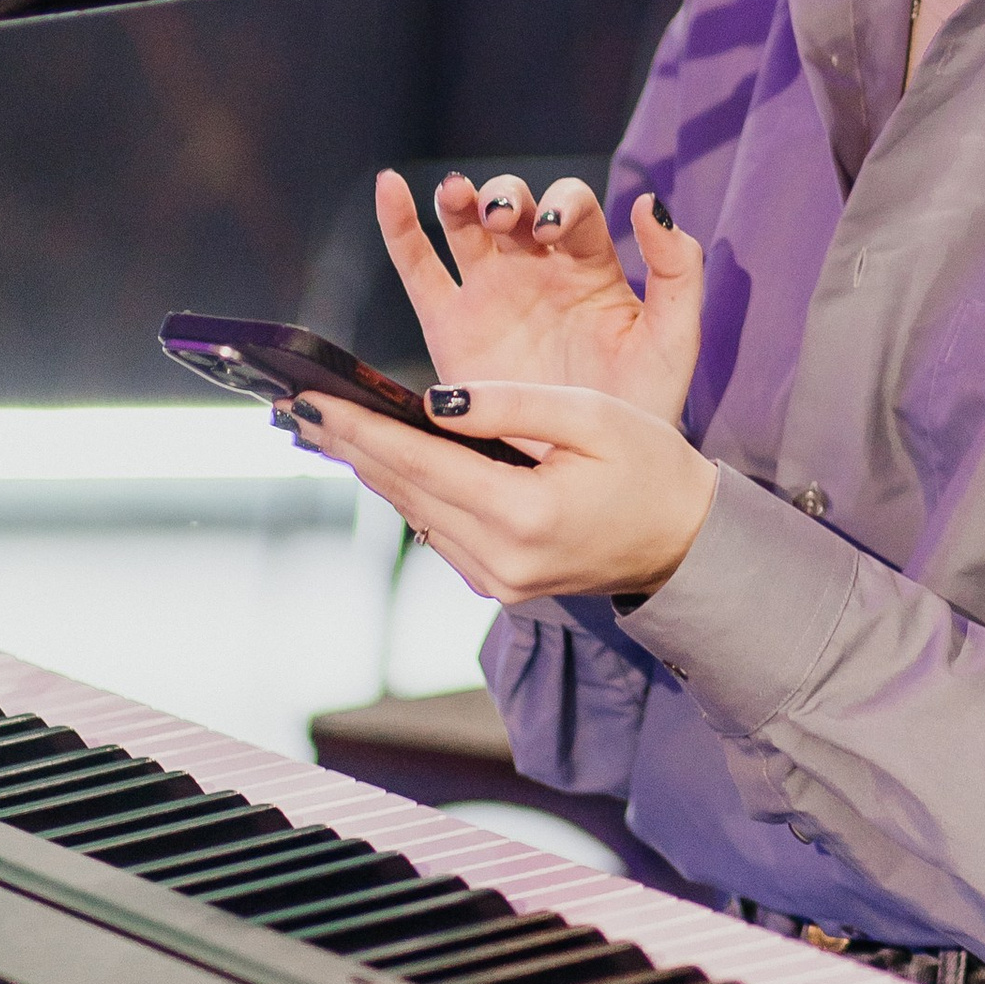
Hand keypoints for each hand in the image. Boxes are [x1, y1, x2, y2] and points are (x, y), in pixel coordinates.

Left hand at [287, 380, 716, 606]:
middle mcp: (501, 560)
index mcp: (525, 515)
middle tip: (296, 408)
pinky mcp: (499, 583)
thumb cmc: (653, 468)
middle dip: (348, 446)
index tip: (310, 401)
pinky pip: (438, 529)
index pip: (420, 464)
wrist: (688, 543)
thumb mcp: (593, 416)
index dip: (360, 429)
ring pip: (414, 512)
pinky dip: (408, 490)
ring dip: (371, 468)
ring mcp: (498, 580)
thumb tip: (433, 400)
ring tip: (325, 428)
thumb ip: (512, 405)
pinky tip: (384, 460)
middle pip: (404, 491)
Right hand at [376, 167, 703, 422]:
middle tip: (502, 217)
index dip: (560, 205)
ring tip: (456, 195)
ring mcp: (490, 293)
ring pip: (464, 227)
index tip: (553, 229)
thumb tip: (648, 202)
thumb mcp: (673, 336)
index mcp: (589, 265)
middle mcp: (536, 269)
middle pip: (513, 206)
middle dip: (505, 197)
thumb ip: (677, 268)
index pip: (572, 208)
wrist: (595, 470)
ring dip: (459, 200)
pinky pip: (418, 268)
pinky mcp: (449, 326)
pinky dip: (400, 226)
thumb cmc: (642, 402)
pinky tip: (389, 188)